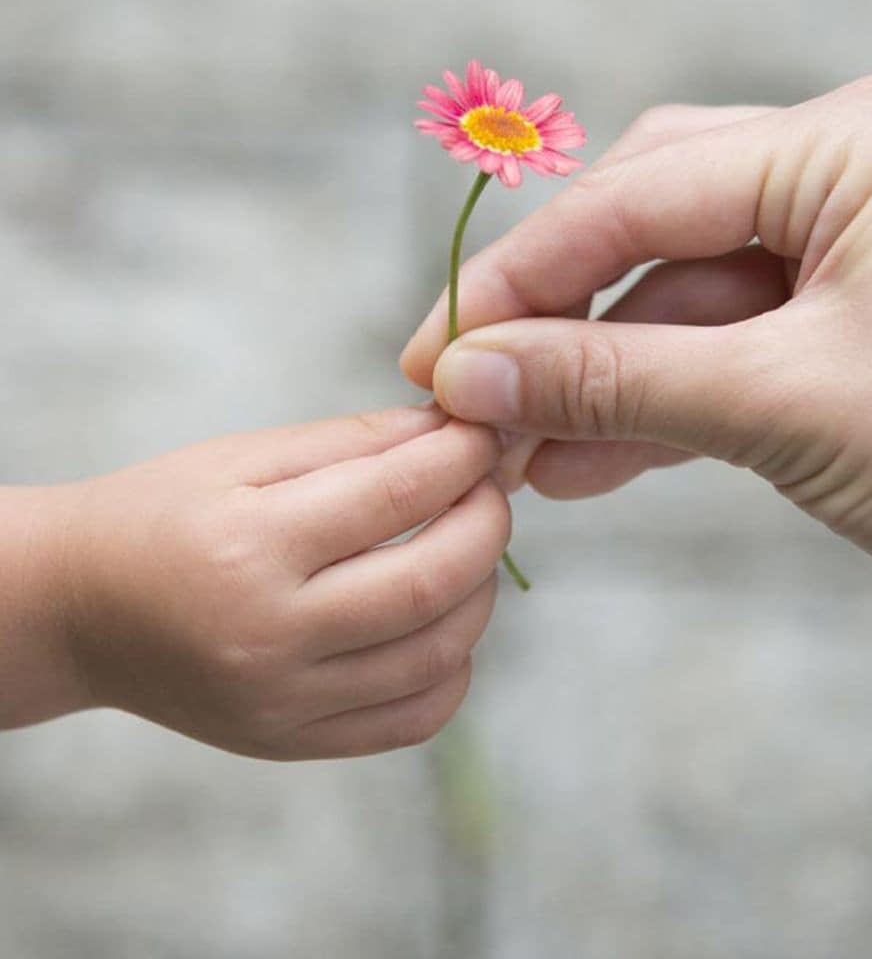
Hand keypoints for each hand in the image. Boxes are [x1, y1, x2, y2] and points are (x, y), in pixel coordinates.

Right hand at [0, 407, 509, 757]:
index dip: (461, 456)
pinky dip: (453, 665)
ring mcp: (284, 701)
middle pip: (430, 583)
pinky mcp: (292, 741)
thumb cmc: (163, 515)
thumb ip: (354, 442)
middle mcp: (269, 635)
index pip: (395, 495)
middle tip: (490, 487)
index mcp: (249, 546)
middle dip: (487, 522)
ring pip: (437, 654)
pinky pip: (414, 717)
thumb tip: (451, 429)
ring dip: (481, 592)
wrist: (82, 611)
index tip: (486, 432)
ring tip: (470, 547)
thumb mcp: (244, 457)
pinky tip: (442, 621)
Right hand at [401, 71, 871, 656]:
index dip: (525, 277)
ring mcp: (849, 253)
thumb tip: (472, 374)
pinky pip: (721, 353)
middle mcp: (852, 173)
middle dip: (556, 318)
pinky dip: (654, 408)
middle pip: (650, 228)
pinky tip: (579, 463)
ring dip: (596, 379)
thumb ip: (614, 382)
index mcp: (857, 143)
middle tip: (465, 385)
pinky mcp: (845, 329)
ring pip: (679, 303)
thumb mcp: (782, 407)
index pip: (642, 194)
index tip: (437, 345)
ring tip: (512, 450)